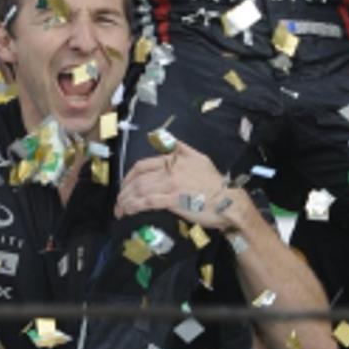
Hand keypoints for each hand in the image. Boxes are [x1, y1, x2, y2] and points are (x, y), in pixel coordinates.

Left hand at [115, 142, 246, 231]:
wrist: (229, 201)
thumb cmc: (215, 182)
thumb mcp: (199, 158)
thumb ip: (180, 148)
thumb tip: (163, 137)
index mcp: (173, 160)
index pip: (142, 165)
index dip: (128, 176)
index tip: (124, 186)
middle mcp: (170, 171)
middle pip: (137, 179)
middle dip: (123, 191)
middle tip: (119, 201)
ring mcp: (170, 185)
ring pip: (140, 190)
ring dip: (125, 201)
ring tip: (120, 210)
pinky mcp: (173, 201)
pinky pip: (147, 202)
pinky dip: (134, 206)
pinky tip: (128, 212)